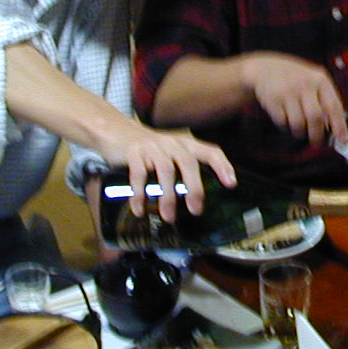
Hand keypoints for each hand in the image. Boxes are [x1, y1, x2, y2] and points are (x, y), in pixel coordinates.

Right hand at [103, 126, 236, 220]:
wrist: (116, 130)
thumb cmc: (149, 149)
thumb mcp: (171, 152)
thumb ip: (185, 167)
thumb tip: (198, 199)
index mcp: (186, 144)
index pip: (211, 151)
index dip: (223, 166)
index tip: (231, 185)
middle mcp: (172, 143)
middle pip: (189, 163)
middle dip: (194, 188)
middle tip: (195, 210)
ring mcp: (152, 147)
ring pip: (166, 171)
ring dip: (168, 196)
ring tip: (168, 217)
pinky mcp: (133, 153)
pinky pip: (139, 175)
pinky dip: (140, 194)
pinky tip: (139, 210)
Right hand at [242, 53, 347, 144]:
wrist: (265, 68)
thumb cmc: (294, 78)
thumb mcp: (314, 81)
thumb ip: (325, 101)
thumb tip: (334, 128)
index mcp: (320, 79)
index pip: (334, 106)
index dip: (339, 126)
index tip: (342, 140)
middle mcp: (305, 84)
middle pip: (315, 118)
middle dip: (317, 135)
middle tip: (316, 142)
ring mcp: (288, 91)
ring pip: (298, 123)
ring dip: (300, 132)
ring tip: (299, 128)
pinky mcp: (273, 100)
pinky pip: (283, 122)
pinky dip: (286, 126)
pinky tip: (286, 119)